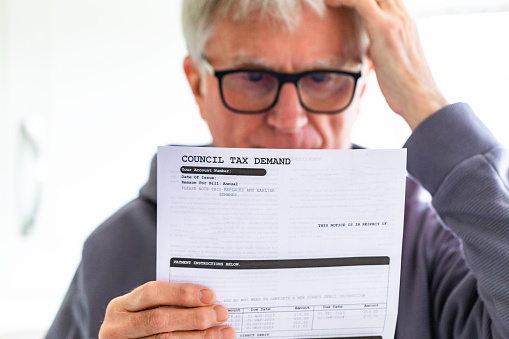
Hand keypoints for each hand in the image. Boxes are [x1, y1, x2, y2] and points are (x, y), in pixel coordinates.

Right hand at [99, 281, 234, 338]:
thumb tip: (207, 299)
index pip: (152, 293)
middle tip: (221, 313)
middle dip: (195, 317)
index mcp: (120, 307)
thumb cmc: (141, 322)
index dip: (181, 293)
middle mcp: (118, 329)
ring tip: (224, 332)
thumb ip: (166, 302)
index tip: (209, 295)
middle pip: (160, 320)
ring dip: (200, 336)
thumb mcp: (143, 310)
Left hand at [327, 0, 447, 129]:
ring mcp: (395, 19)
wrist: (420, 99)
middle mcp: (402, 16)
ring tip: (328, 0)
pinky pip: (360, 1)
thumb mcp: (390, 60)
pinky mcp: (385, 28)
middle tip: (332, 0)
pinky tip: (329, 3)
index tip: (341, 2)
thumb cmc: (404, 88)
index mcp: (404, 22)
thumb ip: (381, 47)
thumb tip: (370, 48)